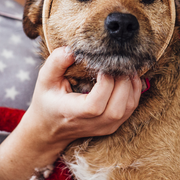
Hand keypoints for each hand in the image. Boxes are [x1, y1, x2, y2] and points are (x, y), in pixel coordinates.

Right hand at [0, 47, 141, 179]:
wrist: (50, 129)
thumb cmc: (48, 101)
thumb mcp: (44, 80)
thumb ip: (56, 63)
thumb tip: (72, 50)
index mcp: (73, 113)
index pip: (96, 105)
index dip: (105, 83)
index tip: (102, 65)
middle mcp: (92, 124)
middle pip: (118, 107)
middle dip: (122, 80)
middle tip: (118, 62)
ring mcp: (106, 127)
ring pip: (129, 107)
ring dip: (131, 84)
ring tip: (124, 67)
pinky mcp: (114, 125)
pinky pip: (131, 107)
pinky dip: (134, 90)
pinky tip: (128, 76)